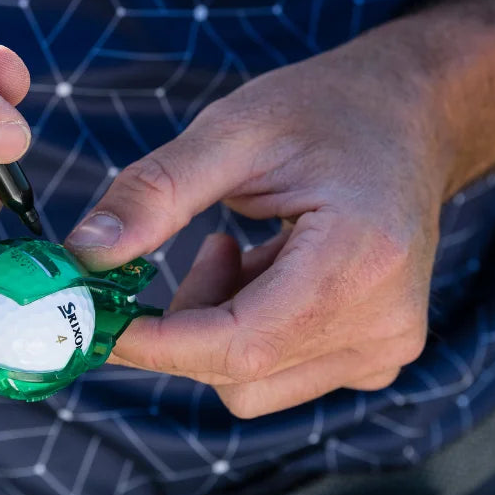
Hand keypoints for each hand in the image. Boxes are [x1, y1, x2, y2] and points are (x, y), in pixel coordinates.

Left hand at [65, 30, 453, 417]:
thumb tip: (84, 252)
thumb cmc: (329, 111)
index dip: (156, 343)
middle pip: (239, 372)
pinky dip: (245, 331)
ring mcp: (384, 347)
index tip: (98, 319)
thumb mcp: (234, 130)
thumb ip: (155, 192)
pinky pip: (279, 374)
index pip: (239, 344)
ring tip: (239, 250)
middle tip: (200, 246)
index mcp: (361, 262)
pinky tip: (265, 271)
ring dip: (214, 326)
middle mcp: (384, 324)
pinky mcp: (374, 355)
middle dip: (185, 323)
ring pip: (253, 383)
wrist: (410, 119)